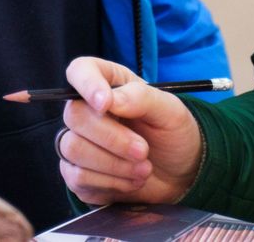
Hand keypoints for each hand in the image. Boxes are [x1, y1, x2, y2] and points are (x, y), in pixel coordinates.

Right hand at [57, 56, 203, 205]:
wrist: (180, 174)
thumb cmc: (173, 134)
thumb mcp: (170, 111)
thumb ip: (141, 98)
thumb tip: (110, 100)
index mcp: (109, 84)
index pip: (80, 71)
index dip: (87, 84)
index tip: (105, 104)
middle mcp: (88, 110)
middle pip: (75, 115)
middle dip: (112, 138)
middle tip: (143, 150)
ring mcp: (79, 142)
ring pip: (74, 148)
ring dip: (114, 164)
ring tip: (143, 169)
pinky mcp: (77, 174)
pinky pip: (77, 177)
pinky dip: (110, 182)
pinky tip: (131, 181)